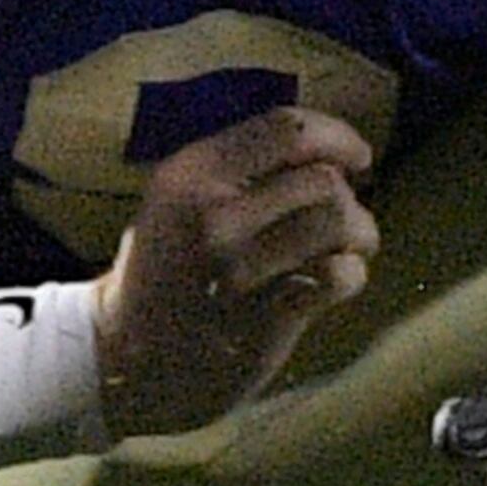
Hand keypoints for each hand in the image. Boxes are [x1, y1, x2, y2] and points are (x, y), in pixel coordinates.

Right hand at [90, 104, 377, 433]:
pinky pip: (335, 277)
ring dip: (361, 234)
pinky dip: (352, 274)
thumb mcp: (179, 197)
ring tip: (351, 248)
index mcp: (191, 173)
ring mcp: (234, 271)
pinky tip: (339, 282)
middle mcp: (211, 216)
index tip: (358, 158)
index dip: (337, 137)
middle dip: (350, 197)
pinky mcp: (257, 320)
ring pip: (336, 223)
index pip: (287, 128)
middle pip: (322, 179)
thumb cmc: (169, 267)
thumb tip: (330, 146)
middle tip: (348, 221)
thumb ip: (239, 166)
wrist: (125, 357)